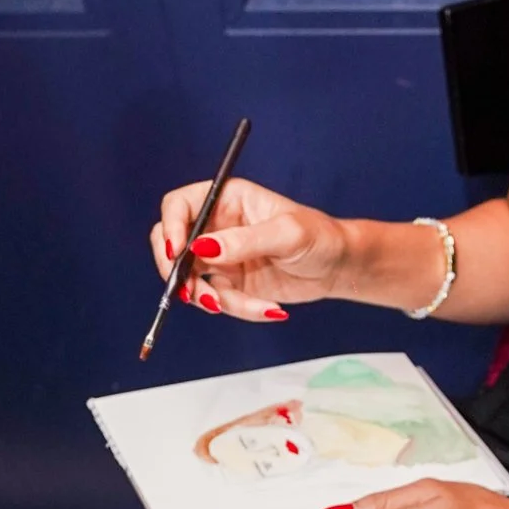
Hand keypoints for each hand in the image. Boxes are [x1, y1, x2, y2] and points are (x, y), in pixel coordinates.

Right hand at [151, 175, 348, 322]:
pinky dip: (238, 309)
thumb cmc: (318, 237)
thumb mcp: (286, 235)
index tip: (177, 252)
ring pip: (190, 279)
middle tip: (191, 292)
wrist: (338, 267)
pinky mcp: (230, 283)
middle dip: (176, 271)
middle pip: (169, 243)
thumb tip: (202, 248)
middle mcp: (216, 225)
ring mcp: (220, 256)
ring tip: (247, 306)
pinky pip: (217, 300)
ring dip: (210, 298)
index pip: (179, 206)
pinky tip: (271, 309)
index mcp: (226, 199)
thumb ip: (244, 241)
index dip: (170, 227)